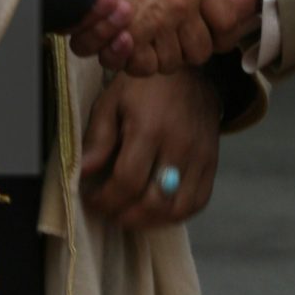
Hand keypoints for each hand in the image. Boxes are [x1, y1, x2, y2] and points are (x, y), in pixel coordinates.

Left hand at [79, 70, 219, 228]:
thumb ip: (98, 139)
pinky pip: (198, 201)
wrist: (189, 73)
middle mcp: (179, 146)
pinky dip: (176, 214)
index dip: (105, 199)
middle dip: (124, 215)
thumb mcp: (112, 102)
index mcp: (150, 128)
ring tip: (130, 215)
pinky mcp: (212, 163)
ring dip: (150, 221)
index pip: (128, 181)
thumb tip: (82, 173)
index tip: (91, 199)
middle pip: (153, 202)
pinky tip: (157, 210)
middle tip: (108, 210)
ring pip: (177, 209)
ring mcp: (200, 157)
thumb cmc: (144, 86)